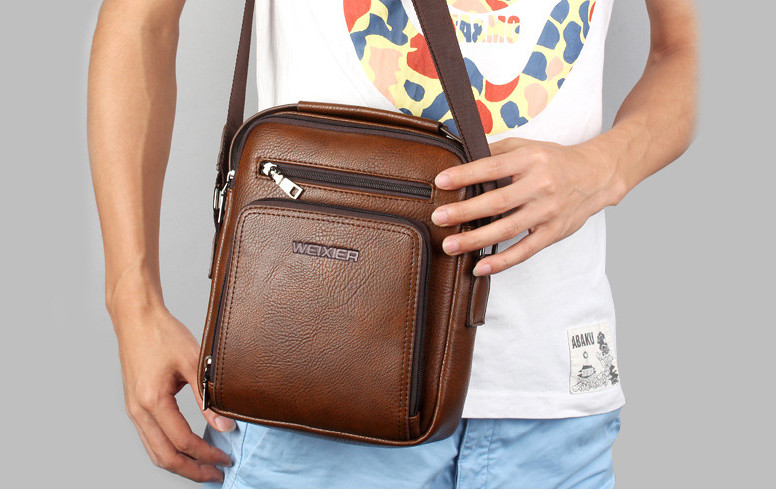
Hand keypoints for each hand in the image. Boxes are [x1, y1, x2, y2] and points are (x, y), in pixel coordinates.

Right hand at [109, 284, 234, 482]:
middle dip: (192, 470)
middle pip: (164, 457)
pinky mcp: (134, 406)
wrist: (136, 319)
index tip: (226, 458)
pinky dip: (168, 451)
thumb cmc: (162, 334)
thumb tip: (226, 425)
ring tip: (204, 469)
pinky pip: (150, 439)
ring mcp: (133, 410)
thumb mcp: (193, 362)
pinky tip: (187, 450)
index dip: (206, 454)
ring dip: (180, 464)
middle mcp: (138, 410)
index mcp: (152, 400)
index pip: (182, 441)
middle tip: (217, 474)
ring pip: (155, 452)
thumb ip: (208, 396)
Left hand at [431, 137, 623, 274]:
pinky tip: (480, 266)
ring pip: (508, 229)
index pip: (492, 167)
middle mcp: (540, 185)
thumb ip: (496, 152)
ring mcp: (548, 211)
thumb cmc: (554, 161)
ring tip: (450, 245)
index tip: (441, 181)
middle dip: (464, 211)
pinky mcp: (553, 232)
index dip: (465, 175)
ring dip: (476, 240)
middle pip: (497, 201)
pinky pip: (525, 250)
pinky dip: (502, 261)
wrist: (596, 176)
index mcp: (530, 160)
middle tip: (439, 218)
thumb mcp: (527, 147)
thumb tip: (461, 157)